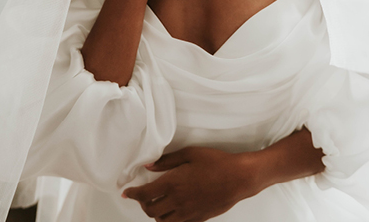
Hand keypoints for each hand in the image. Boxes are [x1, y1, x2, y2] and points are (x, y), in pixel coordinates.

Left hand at [122, 147, 256, 221]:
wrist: (239, 177)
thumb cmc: (218, 162)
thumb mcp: (191, 154)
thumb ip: (168, 161)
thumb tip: (150, 165)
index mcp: (172, 184)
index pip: (144, 194)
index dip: (133, 194)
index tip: (128, 192)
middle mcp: (177, 201)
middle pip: (150, 210)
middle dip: (143, 204)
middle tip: (144, 196)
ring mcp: (187, 212)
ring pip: (162, 221)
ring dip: (156, 214)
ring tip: (158, 205)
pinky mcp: (197, 218)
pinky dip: (170, 219)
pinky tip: (174, 212)